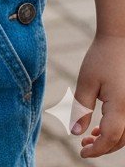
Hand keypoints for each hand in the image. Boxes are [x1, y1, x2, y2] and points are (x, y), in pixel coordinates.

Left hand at [72, 34, 124, 156]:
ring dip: (110, 140)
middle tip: (83, 146)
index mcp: (121, 106)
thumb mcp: (86, 82)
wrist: (119, 42)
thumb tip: (75, 133)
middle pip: (120, 140)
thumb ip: (81, 108)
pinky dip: (117, 131)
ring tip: (90, 138)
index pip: (110, 138)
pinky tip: (100, 128)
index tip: (82, 153)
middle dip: (103, 147)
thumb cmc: (101, 59)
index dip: (97, 149)